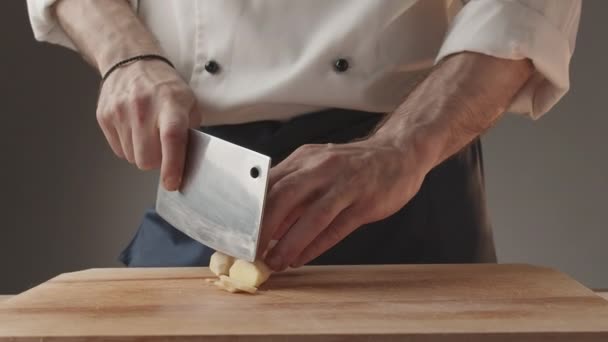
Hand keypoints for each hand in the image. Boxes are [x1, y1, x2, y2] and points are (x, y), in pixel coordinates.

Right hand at [96, 60, 201, 189]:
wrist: (131, 62)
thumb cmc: (165, 86)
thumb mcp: (189, 103)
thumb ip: (190, 133)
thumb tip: (188, 163)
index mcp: (170, 104)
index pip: (171, 138)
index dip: (172, 165)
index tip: (172, 183)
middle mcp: (143, 108)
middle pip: (147, 158)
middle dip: (157, 161)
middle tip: (163, 148)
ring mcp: (120, 112)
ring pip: (132, 158)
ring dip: (142, 153)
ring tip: (148, 133)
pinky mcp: (104, 117)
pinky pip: (118, 150)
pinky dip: (129, 147)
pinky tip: (134, 130)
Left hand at [260, 138, 430, 270]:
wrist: (398, 154)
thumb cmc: (352, 165)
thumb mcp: (318, 168)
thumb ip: (293, 192)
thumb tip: (266, 223)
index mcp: (305, 159)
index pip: (269, 183)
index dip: (250, 209)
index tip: (238, 231)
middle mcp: (322, 168)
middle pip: (284, 196)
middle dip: (264, 228)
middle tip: (251, 251)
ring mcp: (346, 185)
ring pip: (312, 216)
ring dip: (290, 242)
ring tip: (275, 262)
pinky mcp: (366, 202)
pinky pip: (337, 227)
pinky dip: (316, 245)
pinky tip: (302, 258)